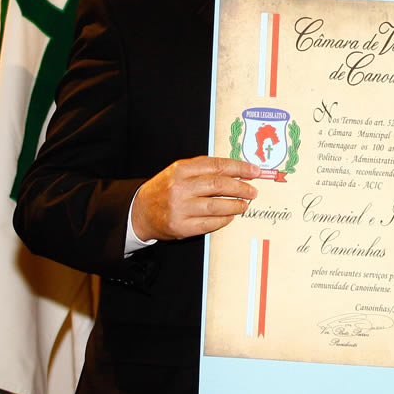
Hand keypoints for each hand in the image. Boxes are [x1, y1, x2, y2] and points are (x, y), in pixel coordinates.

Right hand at [132, 156, 259, 240]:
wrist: (140, 211)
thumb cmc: (165, 189)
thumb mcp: (179, 171)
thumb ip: (204, 168)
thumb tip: (236, 170)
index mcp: (181, 169)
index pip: (217, 166)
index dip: (239, 168)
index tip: (254, 171)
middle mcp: (179, 188)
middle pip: (219, 185)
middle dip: (241, 188)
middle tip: (252, 191)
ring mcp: (180, 208)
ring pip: (217, 206)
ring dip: (235, 205)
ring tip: (244, 204)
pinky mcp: (181, 227)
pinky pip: (210, 224)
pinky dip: (224, 220)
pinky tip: (230, 216)